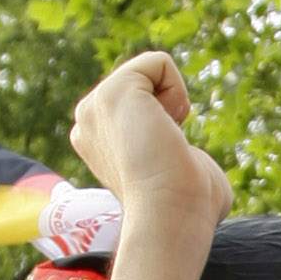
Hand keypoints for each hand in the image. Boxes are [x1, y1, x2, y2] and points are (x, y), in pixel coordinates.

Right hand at [67, 53, 230, 243]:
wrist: (173, 217)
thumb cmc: (189, 208)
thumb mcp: (182, 172)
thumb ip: (177, 154)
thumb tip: (192, 158)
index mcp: (98, 139)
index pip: (143, 106)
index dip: (167, 127)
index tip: (162, 162)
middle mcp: (88, 121)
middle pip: (147, 85)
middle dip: (168, 111)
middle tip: (164, 153)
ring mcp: (94, 105)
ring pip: (152, 72)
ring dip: (173, 103)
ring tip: (164, 142)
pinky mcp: (113, 91)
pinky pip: (159, 62)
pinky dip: (177, 92)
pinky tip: (168, 128)